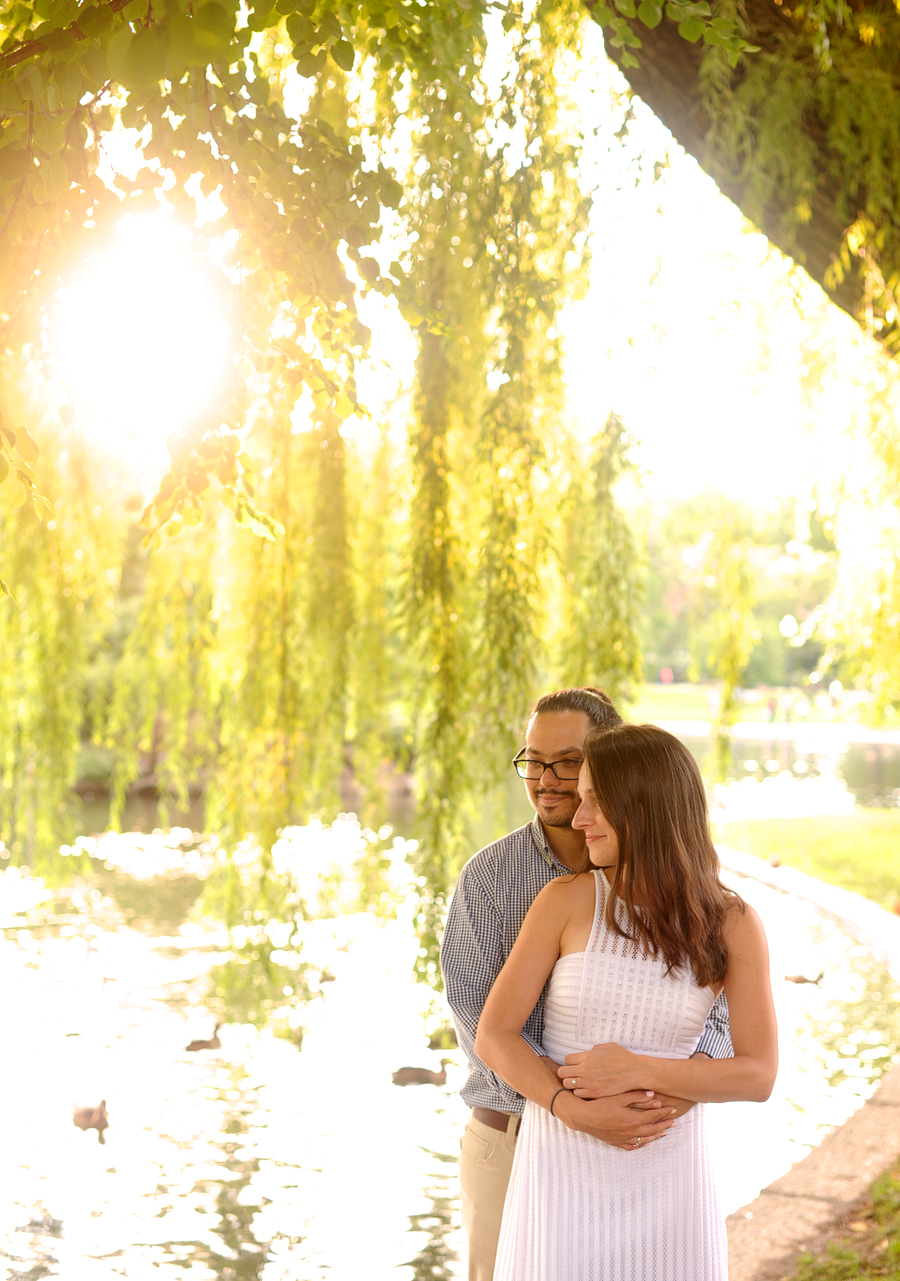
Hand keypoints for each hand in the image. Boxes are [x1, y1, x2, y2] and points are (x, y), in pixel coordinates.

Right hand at [554, 1090, 677, 1150]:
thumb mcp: (618, 1097)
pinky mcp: (616, 1142)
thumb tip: (652, 1095)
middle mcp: (631, 1131)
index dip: (664, 1112)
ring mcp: (624, 1139)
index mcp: (633, 1120)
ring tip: (664, 1132)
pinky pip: (633, 1146)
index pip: (654, 1116)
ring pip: (645, 1139)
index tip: (673, 1109)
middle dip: (665, 1124)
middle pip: (653, 1129)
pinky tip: (645, 1141)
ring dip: (656, 1135)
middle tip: (674, 1121)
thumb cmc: (600, 1104)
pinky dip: (641, 1144)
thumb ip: (636, 1096)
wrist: (583, 1117)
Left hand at [559, 1043, 642, 1098]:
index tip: (576, 1064)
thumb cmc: (623, 1058)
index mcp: (587, 1057)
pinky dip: (579, 1092)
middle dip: (566, 1072)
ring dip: (571, 1083)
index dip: (571, 1062)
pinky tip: (586, 1089)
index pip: (567, 1059)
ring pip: (567, 1085)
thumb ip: (595, 1049)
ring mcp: (589, 1083)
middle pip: (562, 1072)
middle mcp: (585, 1070)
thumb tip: (588, 1052)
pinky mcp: (594, 1093)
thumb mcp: (608, 1046)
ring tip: (579, 1082)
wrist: (634, 1073)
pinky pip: (577, 1094)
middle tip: (573, 1074)